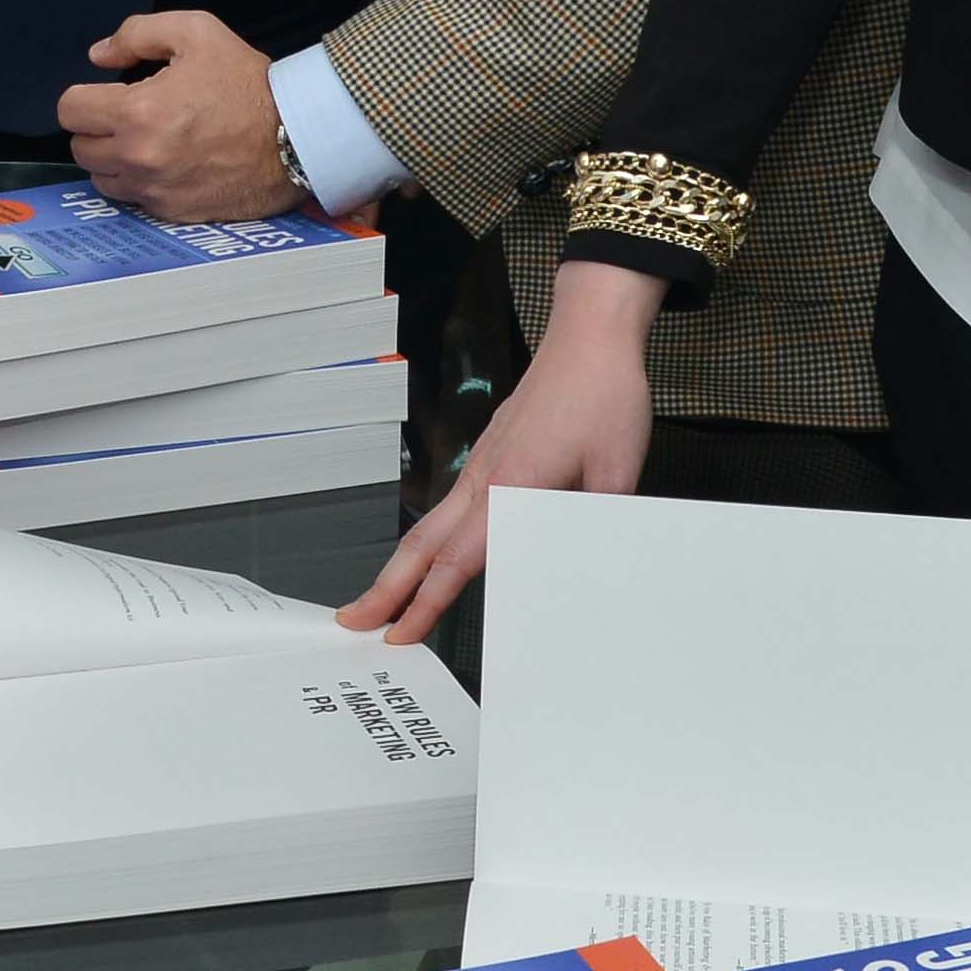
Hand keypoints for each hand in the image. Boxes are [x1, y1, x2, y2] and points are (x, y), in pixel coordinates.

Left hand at [60, 10, 303, 220]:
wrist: (296, 136)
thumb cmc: (249, 85)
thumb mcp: (196, 32)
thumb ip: (137, 34)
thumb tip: (100, 56)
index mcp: (138, 112)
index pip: (70, 110)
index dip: (85, 94)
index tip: (106, 92)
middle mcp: (139, 158)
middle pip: (80, 147)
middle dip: (97, 126)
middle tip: (127, 113)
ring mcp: (154, 190)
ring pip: (100, 177)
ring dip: (112, 158)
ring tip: (145, 139)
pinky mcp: (171, 212)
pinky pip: (132, 200)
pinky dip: (139, 182)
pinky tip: (165, 162)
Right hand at [344, 260, 658, 643]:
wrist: (591, 336)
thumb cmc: (603, 396)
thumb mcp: (617, 474)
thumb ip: (592, 528)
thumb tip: (580, 570)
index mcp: (511, 486)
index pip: (457, 559)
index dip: (426, 602)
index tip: (401, 634)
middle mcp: (484, 477)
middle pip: (421, 544)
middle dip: (384, 588)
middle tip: (353, 622)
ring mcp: (482, 463)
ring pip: (429, 524)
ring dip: (401, 566)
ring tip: (381, 599)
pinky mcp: (491, 452)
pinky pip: (450, 505)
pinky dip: (428, 538)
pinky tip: (433, 554)